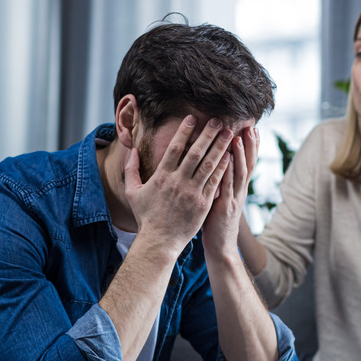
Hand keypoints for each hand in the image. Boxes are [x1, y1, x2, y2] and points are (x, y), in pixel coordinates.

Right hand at [124, 115, 233, 254]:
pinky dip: (223, 167)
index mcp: (162, 177)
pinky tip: (230, 156)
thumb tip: (131, 151)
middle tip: (217, 120)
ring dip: (219, 147)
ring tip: (228, 133)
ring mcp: (192, 193)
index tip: (192, 118)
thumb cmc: (146, 217)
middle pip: (195, 152)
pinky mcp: (203, 203)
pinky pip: (215, 182)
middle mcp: (178, 182)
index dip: (184, 132)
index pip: (174, 149)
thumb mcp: (132, 192)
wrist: (159, 242)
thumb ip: (130, 170)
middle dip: (207, 134)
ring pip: (209, 165)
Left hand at [202, 126, 258, 256]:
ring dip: (239, 155)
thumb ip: (221, 183)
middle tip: (252, 126)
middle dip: (250, 145)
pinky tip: (225, 159)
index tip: (253, 128)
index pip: (247, 163)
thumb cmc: (216, 223)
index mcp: (238, 188)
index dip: (251, 146)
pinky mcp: (225, 207)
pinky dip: (227, 172)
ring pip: (239, 173)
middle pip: (248, 164)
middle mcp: (239, 191)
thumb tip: (217, 166)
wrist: (221, 247)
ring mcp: (234, 199)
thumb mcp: (221, 199)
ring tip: (238, 137)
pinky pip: (226, 186)